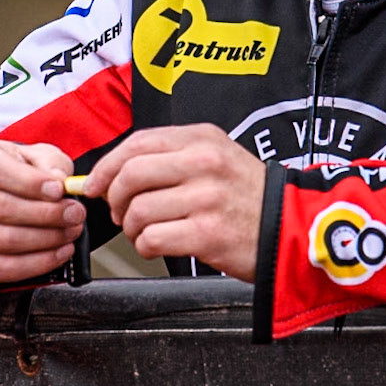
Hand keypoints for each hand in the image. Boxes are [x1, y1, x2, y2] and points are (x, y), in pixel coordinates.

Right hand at [0, 138, 86, 284]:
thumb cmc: (18, 173)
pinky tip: (58, 253)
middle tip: (75, 214)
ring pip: (2, 240)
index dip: (30, 183)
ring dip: (45, 239)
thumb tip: (59, 180)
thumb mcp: (37, 156)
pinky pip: (0, 269)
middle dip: (45, 214)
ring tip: (70, 232)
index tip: (59, 190)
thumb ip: (50, 163)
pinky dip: (36, 264)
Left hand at [81, 124, 264, 280]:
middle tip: (120, 212)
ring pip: (138, 211)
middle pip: (131, 175)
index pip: (138, 143)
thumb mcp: (217, 157)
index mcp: (203, 139)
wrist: (289, 228)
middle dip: (115, 199)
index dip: (107, 165)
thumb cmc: (248, 197)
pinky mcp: (207, 234)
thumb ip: (172, 157)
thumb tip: (115, 172)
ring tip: (146, 231)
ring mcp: (206, 198)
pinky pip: (152, 239)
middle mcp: (204, 163)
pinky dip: (146, 247)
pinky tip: (160, 245)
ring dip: (132, 228)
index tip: (95, 184)